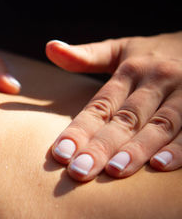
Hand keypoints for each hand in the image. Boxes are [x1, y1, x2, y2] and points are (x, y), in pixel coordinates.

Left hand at [46, 32, 181, 180]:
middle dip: (101, 147)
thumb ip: (86, 56)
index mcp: (130, 72)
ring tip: (115, 170)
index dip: (79, 130)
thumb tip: (49, 47)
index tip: (60, 153)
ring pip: (159, 125)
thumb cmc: (153, 55)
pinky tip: (160, 166)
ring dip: (137, 149)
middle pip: (125, 119)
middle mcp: (156, 82)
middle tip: (79, 170)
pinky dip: (178, 149)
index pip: (100, 106)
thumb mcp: (120, 49)